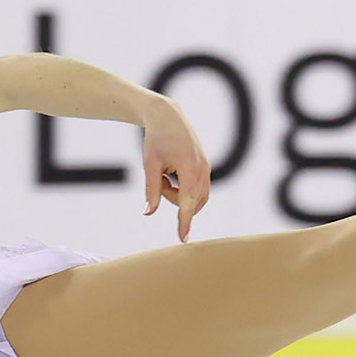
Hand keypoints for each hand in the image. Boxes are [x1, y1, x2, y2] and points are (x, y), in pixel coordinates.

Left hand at [139, 97, 210, 241]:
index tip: (184, 239)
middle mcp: (202, 169)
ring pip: (196, 197)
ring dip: (180, 195)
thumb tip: (149, 212)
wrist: (168, 116)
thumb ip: (152, 190)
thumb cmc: (156, 138)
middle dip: (174, 200)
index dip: (184, 222)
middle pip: (191, 202)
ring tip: (166, 176)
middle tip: (160, 181)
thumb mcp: (150, 164)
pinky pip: (198, 189)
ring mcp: (206, 168)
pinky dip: (185, 189)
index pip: (187, 202)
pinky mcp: (204, 167)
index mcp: (189, 167)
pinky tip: (173, 174)